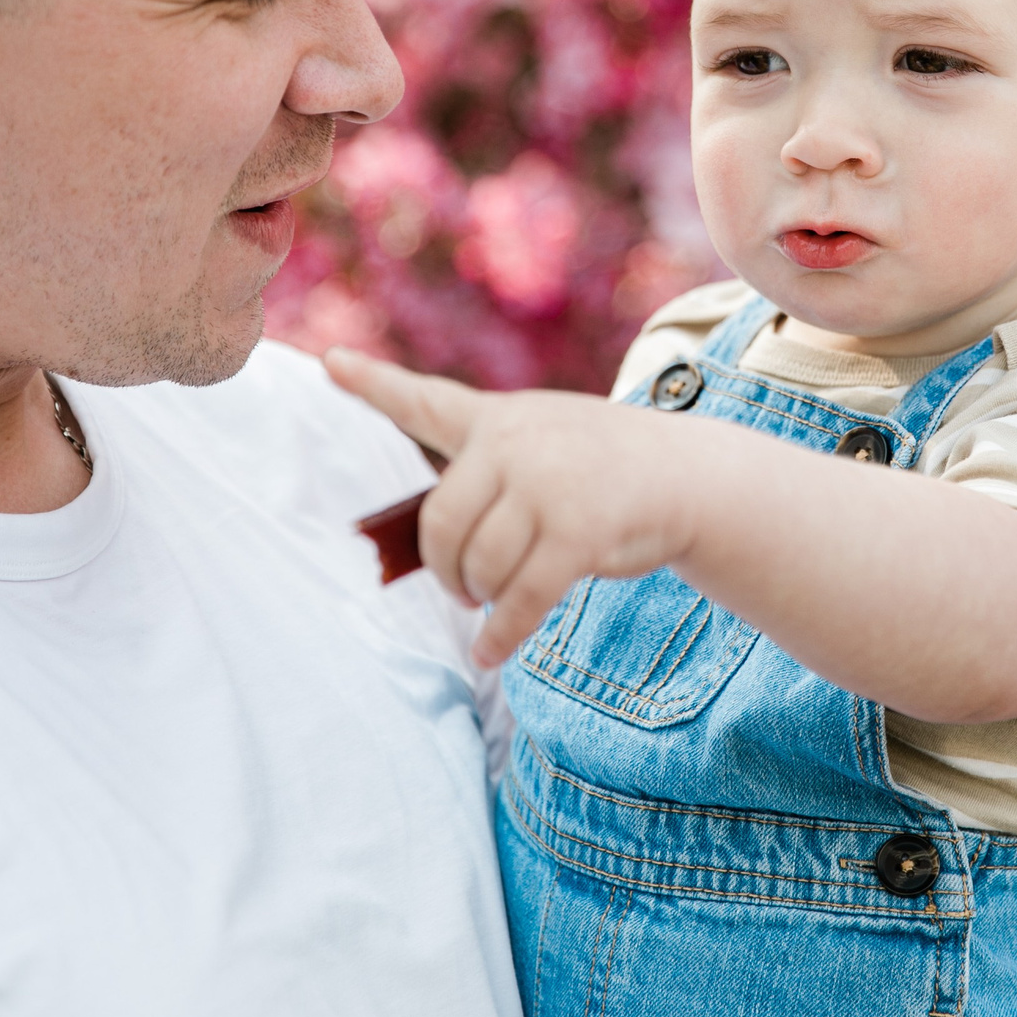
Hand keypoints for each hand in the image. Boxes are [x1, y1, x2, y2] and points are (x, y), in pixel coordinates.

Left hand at [323, 348, 706, 665]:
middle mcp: (517, 444)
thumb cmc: (606, 470)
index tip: (329, 363)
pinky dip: (503, 636)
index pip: (424, 402)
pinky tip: (491, 653)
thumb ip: (492, 472)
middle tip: (464, 591)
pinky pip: (521, 601)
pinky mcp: (579, 533)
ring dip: (483, 599)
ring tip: (497, 601)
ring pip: (482, 567)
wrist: (688, 477)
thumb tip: (449, 560)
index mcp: (500, 420)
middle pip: (443, 525)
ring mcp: (548, 486)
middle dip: (448, 570)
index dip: (372, 384)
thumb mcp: (546, 442)